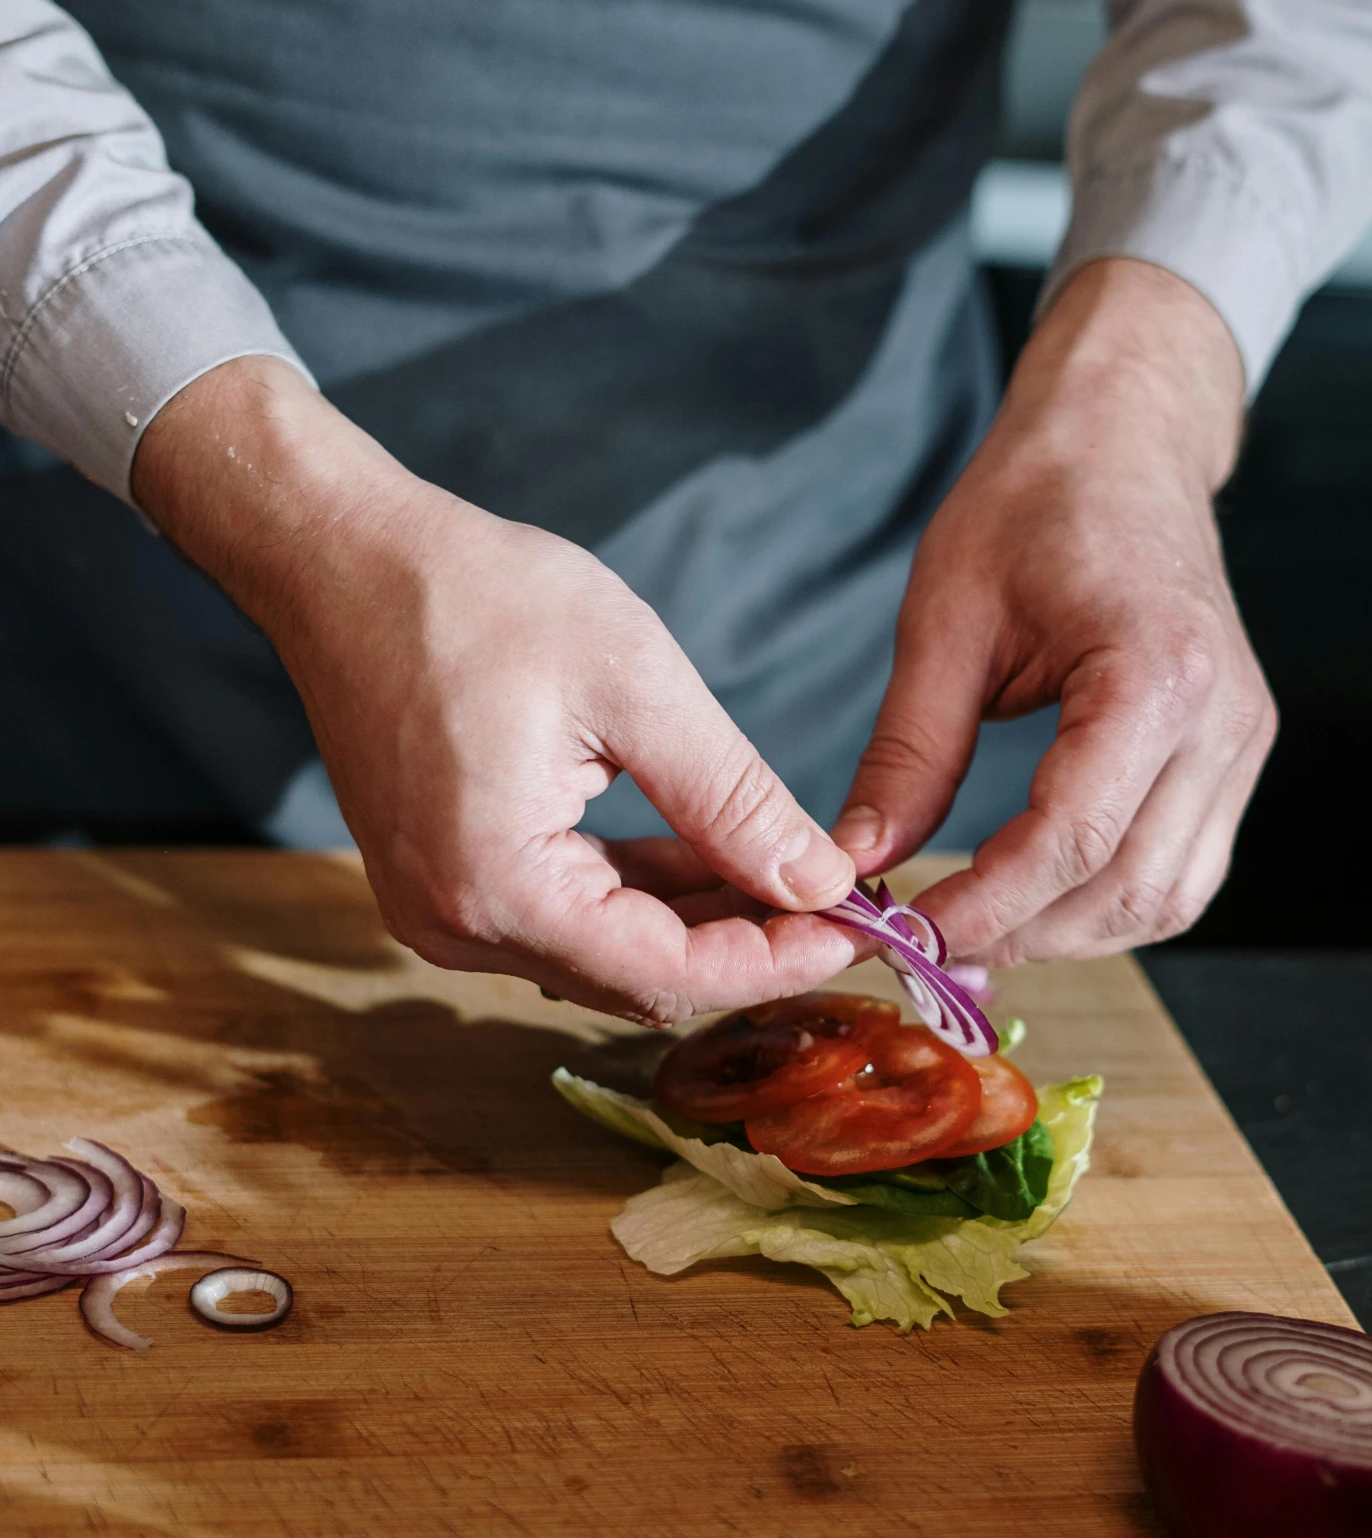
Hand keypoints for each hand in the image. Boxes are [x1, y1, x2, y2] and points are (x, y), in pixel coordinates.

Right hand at [135, 359, 857, 1019]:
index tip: (863, 929)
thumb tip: (821, 884)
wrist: (341, 556)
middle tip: (844, 900)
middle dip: (749, 945)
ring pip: (608, 954)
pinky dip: (643, 893)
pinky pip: (567, 916)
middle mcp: (458, 925)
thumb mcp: (634, 685)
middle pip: (640, 981)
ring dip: (701, 920)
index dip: (777, 960)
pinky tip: (711, 850)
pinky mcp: (447, 881)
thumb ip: (733, 800)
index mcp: (498, 888)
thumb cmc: (474, 596)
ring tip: (793, 868)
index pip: (669, 975)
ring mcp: (443, 910)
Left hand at [833, 259, 1275, 959]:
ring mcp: (1243, 743)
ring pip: (1169, 899)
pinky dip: (1107, 902)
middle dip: (1023, 935)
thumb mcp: (945, 620)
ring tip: (973, 934)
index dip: (986, 905)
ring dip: (1070, 935)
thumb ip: (908, 753)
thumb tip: (857, 864)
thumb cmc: (1035, 503)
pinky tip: (1033, 899)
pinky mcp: (1237, 754)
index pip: (1073, 838)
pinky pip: (1182, 869)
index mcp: (1157, 672)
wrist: (1125, 440)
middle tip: (927, 952)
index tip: (907, 936)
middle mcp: (1224, 720)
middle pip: (1129, 889)